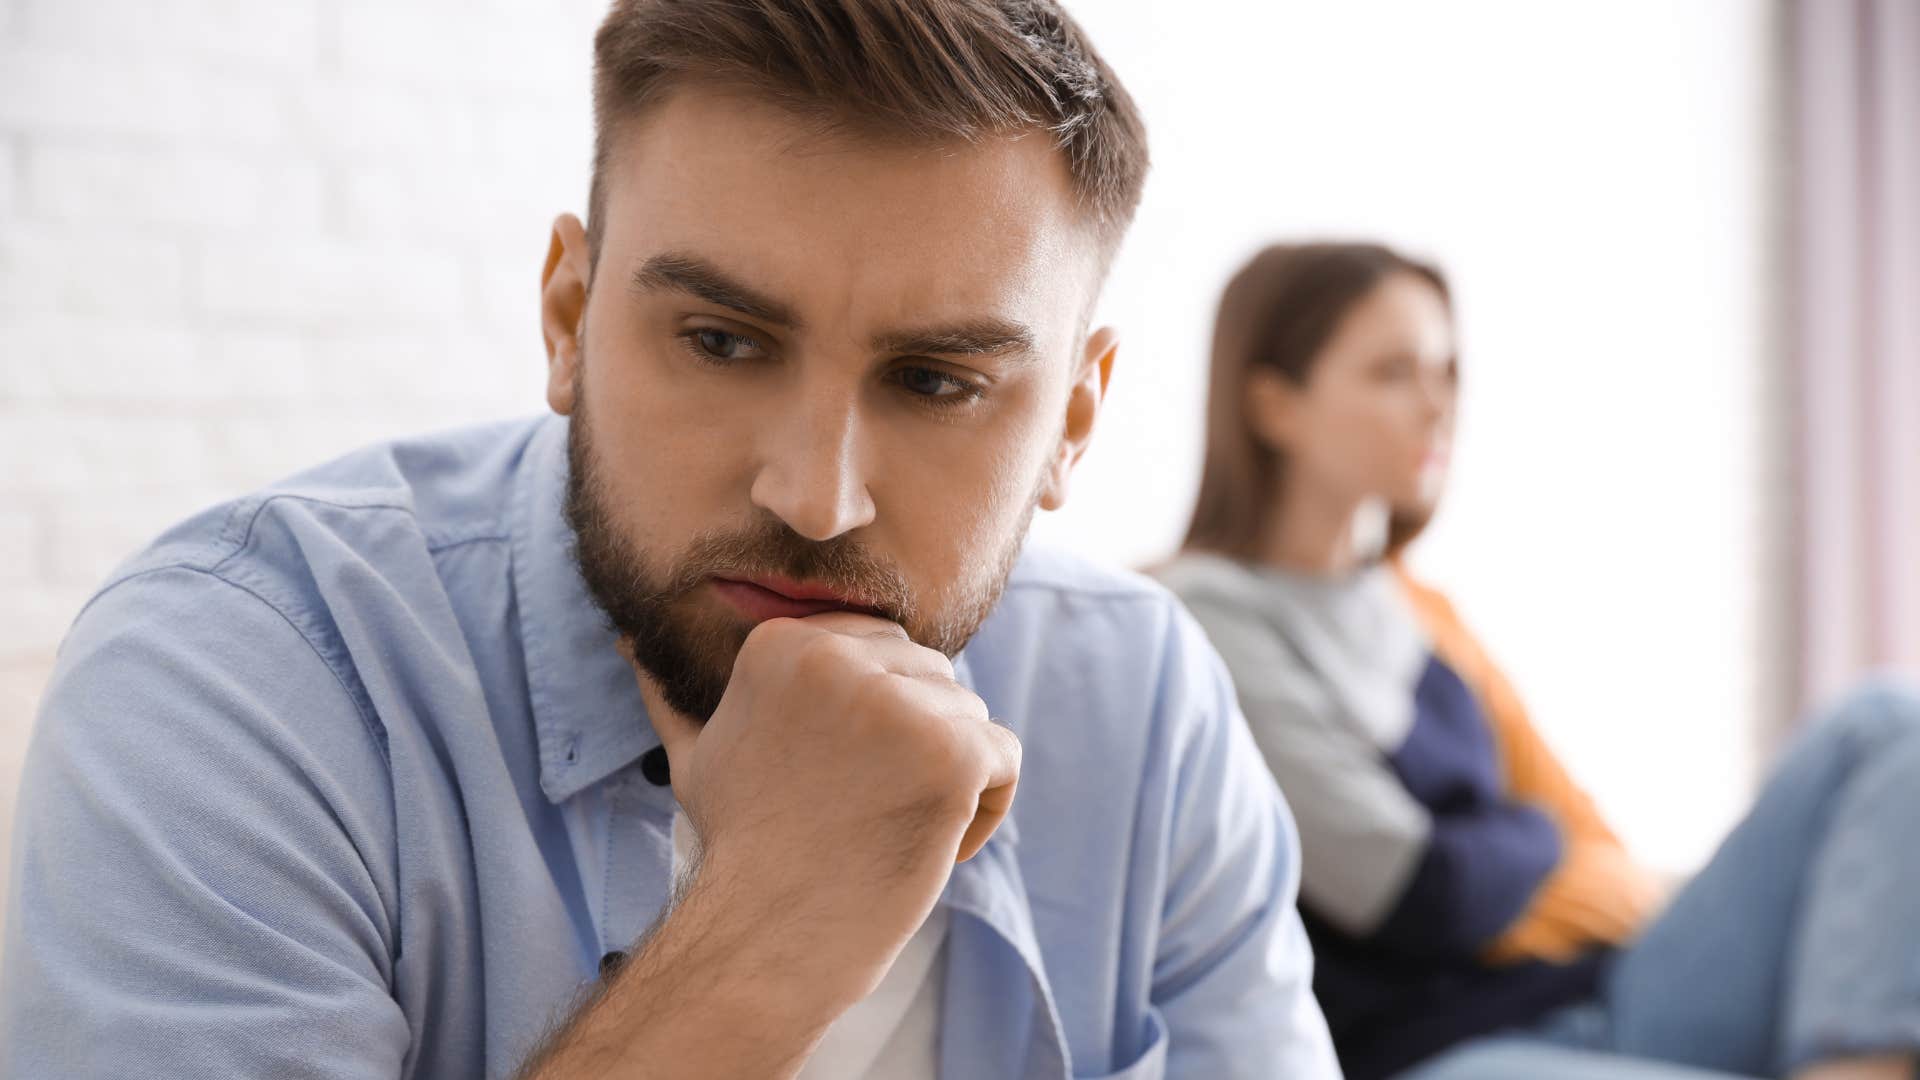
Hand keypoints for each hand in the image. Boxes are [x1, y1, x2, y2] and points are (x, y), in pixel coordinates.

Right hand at [640, 612, 1020, 1008]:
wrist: (770, 934)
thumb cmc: (739, 849)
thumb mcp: (696, 757)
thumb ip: (673, 696)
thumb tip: (631, 642)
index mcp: (784, 643)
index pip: (881, 646)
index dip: (876, 719)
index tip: (840, 780)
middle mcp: (840, 658)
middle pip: (931, 673)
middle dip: (916, 741)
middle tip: (869, 809)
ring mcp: (900, 704)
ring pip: (969, 714)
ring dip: (949, 778)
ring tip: (893, 828)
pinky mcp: (952, 751)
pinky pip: (1004, 755)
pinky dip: (985, 807)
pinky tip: (937, 843)